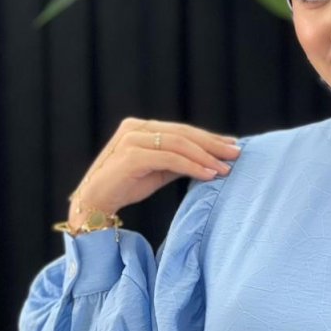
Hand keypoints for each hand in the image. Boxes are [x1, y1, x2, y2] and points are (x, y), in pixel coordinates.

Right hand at [67, 117, 240, 229]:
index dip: (208, 138)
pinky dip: (192, 166)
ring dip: (205, 157)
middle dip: (212, 144)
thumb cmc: (125, 186)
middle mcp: (135, 128)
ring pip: (178, 143)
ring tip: (225, 168)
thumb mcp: (157, 170)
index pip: (182, 130)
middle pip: (183, 133)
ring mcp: (132, 140)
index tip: (231, 145)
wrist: (94, 203)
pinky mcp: (131, 156)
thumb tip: (209, 161)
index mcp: (141, 127)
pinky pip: (169, 158)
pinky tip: (209, 175)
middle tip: (237, 153)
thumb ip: (178, 161)